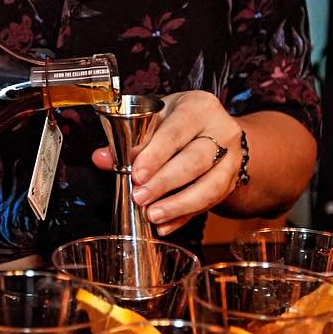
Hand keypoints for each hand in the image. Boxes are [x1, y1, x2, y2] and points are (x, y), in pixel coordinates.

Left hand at [91, 90, 241, 235]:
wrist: (215, 130)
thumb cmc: (179, 121)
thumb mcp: (156, 118)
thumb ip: (128, 138)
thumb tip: (101, 157)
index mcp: (200, 107)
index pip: (177, 132)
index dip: (156, 155)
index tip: (136, 174)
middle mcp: (222, 131)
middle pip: (196, 161)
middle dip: (165, 182)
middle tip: (140, 197)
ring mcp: (232, 159)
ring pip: (209, 187)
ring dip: (178, 205)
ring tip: (152, 215)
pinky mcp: (231, 183)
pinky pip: (209, 204)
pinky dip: (184, 217)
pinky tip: (165, 226)